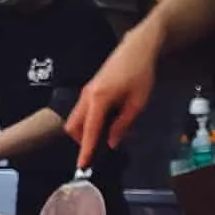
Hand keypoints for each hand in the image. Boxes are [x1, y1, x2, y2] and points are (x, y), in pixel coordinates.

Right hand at [65, 21, 161, 168]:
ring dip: (86, 132)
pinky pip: (84, 111)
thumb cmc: (140, 74)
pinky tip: (108, 125)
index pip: (89, 131)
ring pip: (77, 119)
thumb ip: (123, 124)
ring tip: (108, 137)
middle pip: (74, 126)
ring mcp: (87, 91)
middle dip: (83, 141)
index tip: (82, 166)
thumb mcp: (137, 103)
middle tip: (100, 150)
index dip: (86, 150)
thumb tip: (112, 143)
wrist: (137, 48)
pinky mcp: (91, 89)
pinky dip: (90, 122)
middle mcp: (87, 96)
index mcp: (98, 99)